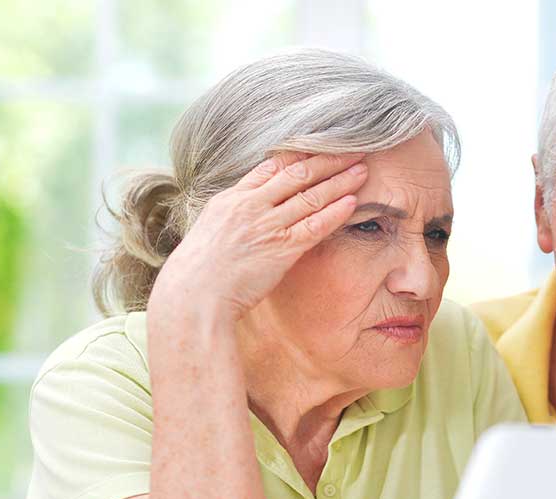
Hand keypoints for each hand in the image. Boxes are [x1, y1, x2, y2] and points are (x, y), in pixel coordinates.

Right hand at [150, 151, 366, 320]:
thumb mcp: (209, 232)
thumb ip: (232, 217)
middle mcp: (251, 206)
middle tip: (352, 148)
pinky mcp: (282, 249)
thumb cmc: (198, 272)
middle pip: (296, 173)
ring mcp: (267, 226)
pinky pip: (315, 226)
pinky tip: (353, 201)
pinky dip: (335, 212)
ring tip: (362, 168)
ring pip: (311, 195)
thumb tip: (248, 215)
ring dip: (340, 180)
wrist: (193, 294)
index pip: (271, 167)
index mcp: (232, 199)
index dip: (300, 155)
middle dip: (327, 159)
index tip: (321, 147)